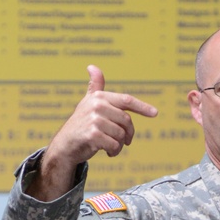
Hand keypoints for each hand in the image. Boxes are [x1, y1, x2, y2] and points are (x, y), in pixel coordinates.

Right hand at [29, 66, 157, 199]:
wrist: (65, 145)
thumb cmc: (80, 124)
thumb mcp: (88, 103)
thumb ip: (94, 86)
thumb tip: (92, 66)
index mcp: (99, 97)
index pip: (126, 100)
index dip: (142, 107)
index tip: (155, 113)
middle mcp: (97, 106)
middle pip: (127, 120)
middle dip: (128, 134)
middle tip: (124, 141)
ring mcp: (94, 120)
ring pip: (121, 134)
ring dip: (120, 145)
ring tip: (112, 147)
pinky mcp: (93, 135)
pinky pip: (115, 144)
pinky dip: (114, 151)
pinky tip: (108, 152)